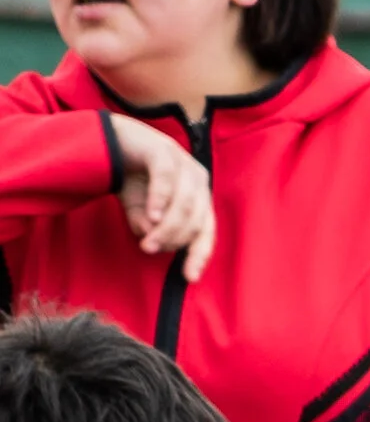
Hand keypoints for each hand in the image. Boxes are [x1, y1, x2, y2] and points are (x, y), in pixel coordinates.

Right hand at [107, 117, 215, 280]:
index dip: (199, 255)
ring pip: (184, 205)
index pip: (206, 231)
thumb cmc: (132, 180)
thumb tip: (154, 244)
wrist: (110, 143)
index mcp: (199, 197)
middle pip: (196, 221)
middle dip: (174, 240)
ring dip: (166, 227)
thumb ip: (151, 231)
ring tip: (147, 240)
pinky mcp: (164, 151)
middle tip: (150, 248)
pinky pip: (167, 181)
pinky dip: (160, 201)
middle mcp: (198, 181)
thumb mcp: (142, 214)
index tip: (189, 277)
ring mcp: (184, 163)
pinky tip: (151, 216)